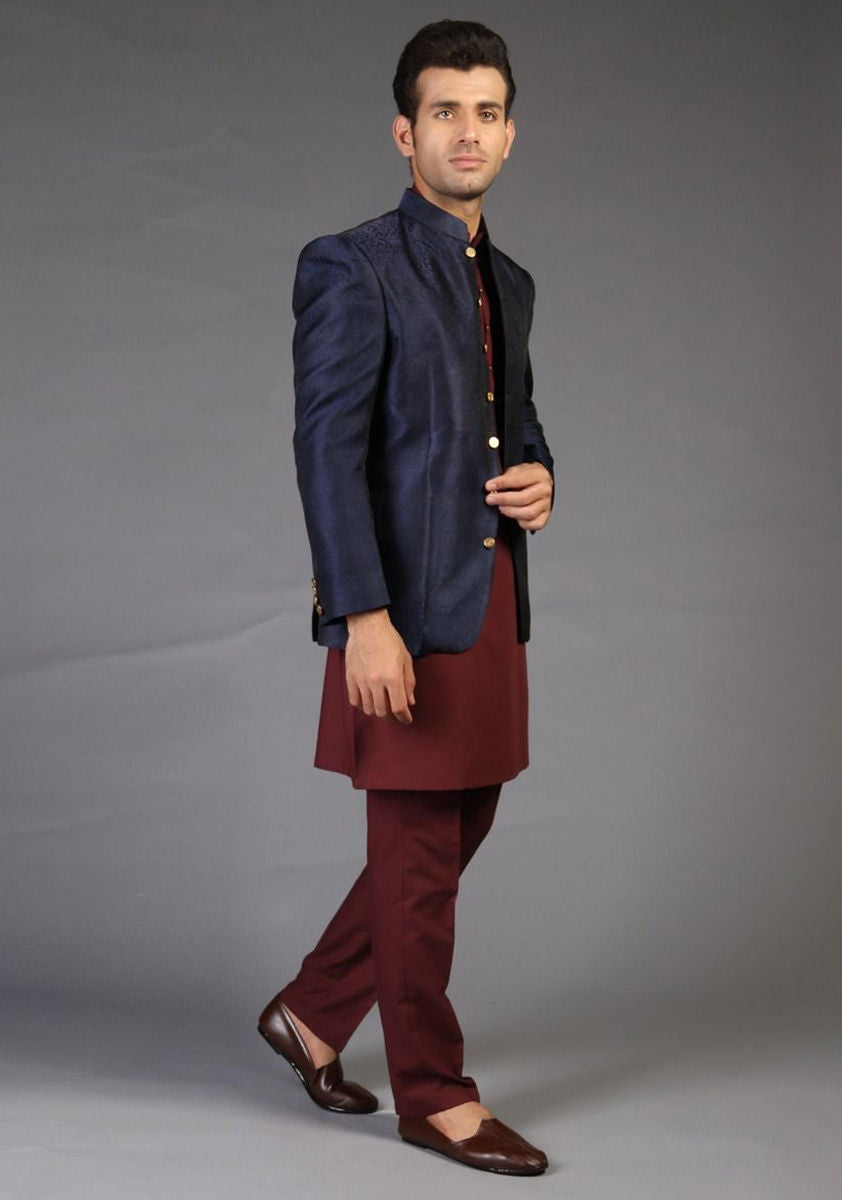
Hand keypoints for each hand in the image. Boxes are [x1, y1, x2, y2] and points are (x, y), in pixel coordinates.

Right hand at [344, 608, 415, 723]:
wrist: (368, 626)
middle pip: (382, 711)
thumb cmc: (389, 640)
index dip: (404, 717)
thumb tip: (410, 702)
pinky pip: (354, 700)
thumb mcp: (406, 659)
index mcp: (393, 677)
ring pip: (368, 708)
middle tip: (395, 715)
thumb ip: (409, 682)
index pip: (399, 707)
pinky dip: (362, 705)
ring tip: (382, 708)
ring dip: (376, 712)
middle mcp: (376, 681)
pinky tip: (368, 702)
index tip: (407, 719)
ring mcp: (361, 680)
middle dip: (391, 717)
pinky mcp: (350, 677)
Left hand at [484, 462, 552, 529]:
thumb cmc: (527, 478)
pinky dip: (522, 523)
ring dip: (510, 512)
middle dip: (504, 499)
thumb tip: (492, 486)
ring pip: (528, 513)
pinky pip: (533, 524)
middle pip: (524, 498)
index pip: (520, 480)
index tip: (489, 486)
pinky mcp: (545, 516)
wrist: (541, 483)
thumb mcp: (517, 470)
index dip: (502, 483)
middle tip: (491, 499)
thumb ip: (507, 477)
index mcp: (539, 475)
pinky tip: (514, 516)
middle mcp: (545, 490)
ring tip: (501, 507)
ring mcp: (546, 504)